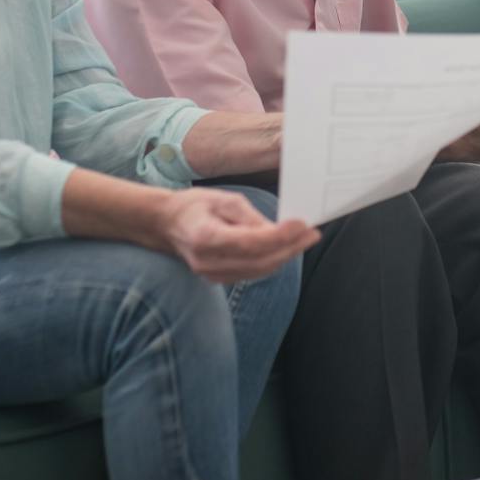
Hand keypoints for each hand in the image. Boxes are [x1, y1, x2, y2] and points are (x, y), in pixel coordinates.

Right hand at [156, 187, 316, 281]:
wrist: (166, 225)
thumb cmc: (193, 207)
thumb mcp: (223, 200)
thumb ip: (250, 217)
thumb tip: (277, 231)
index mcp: (206, 237)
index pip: (251, 242)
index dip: (280, 236)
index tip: (302, 225)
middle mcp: (209, 262)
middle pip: (260, 261)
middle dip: (291, 247)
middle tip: (312, 233)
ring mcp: (212, 274)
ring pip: (260, 271)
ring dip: (286, 256)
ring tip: (305, 239)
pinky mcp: (219, 278)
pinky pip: (253, 273)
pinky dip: (272, 261)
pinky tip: (286, 248)